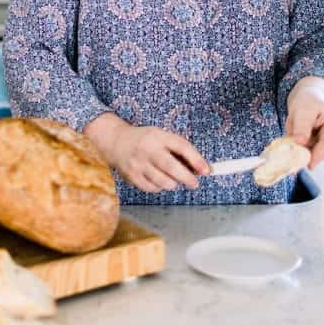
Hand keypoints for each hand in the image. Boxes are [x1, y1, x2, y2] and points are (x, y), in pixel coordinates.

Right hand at [84, 113, 209, 192]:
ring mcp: (138, 164)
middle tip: (194, 183)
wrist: (116, 142)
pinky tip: (157, 179)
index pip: (181, 146)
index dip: (196, 160)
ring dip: (172, 183)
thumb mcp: (163, 136)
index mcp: (158, 136)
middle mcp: (147, 149)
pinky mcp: (132, 177)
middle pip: (171, 168)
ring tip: (172, 178)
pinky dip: (159, 187)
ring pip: (163, 182)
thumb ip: (180, 149)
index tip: (207, 170)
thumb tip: (201, 168)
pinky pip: (152, 188)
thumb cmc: (146, 140)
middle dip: (187, 178)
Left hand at [285, 77, 323, 169]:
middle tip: (289, 141)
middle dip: (301, 152)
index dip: (313, 158)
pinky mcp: (316, 151)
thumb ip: (302, 126)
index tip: (301, 164)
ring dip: (297, 148)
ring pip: (308, 157)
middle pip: (317, 156)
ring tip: (295, 129)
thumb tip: (300, 142)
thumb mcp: (303, 109)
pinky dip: (296, 149)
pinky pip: (303, 155)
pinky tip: (295, 135)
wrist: (308, 99)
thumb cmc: (308, 102)